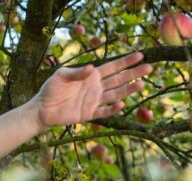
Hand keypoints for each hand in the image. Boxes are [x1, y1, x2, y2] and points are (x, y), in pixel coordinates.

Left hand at [34, 52, 152, 127]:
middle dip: (134, 73)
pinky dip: (113, 109)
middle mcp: (96, 87)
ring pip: (115, 94)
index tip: (140, 56)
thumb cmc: (51, 89)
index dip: (126, 62)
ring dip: (128, 90)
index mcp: (91, 76)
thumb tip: (92, 68)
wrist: (42, 109)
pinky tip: (121, 104)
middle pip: (119, 79)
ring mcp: (94, 101)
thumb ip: (77, 73)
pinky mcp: (89, 114)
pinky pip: (104, 111)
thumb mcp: (61, 76)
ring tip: (142, 84)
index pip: (112, 67)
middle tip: (149, 68)